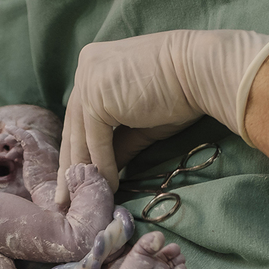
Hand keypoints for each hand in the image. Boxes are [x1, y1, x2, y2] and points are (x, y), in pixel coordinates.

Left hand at [8, 127, 60, 205]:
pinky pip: (25, 137)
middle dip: (16, 139)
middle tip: (4, 143)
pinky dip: (16, 131)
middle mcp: (46, 149)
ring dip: (13, 139)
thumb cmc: (42, 188)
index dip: (22, 143)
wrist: (48, 191)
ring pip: (25, 137)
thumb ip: (32, 167)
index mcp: (48, 155)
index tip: (12, 149)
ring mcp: (42, 148)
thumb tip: (23, 165)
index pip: (34, 143)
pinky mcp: (35, 150)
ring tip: (3, 143)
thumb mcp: (38, 175)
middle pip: (30, 138)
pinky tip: (8, 128)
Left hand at [57, 28, 268, 201]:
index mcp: (93, 66)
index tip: (73, 181)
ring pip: (80, 137)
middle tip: (66, 201)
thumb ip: (117, 144)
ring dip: (84, 172)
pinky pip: (95, 140)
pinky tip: (111, 187)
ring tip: (86, 201)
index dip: (77, 151)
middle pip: (74, 128)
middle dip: (71, 167)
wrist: (203, 70)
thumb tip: (100, 173)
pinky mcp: (97, 95)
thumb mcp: (140, 123)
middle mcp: (85, 67)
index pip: (79, 117)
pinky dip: (103, 166)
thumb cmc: (181, 94)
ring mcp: (88, 79)